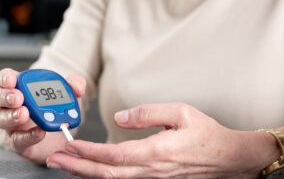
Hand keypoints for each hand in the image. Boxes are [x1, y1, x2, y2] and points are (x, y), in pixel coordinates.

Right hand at [0, 68, 86, 162]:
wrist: (61, 133)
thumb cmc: (57, 108)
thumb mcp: (69, 93)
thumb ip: (75, 85)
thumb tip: (77, 86)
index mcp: (20, 87)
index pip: (5, 78)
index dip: (5, 78)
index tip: (12, 79)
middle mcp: (10, 105)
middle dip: (5, 96)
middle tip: (18, 98)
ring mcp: (12, 124)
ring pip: (1, 119)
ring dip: (12, 116)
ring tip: (24, 114)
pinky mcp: (18, 142)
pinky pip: (17, 140)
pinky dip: (27, 136)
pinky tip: (39, 132)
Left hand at [46, 102, 278, 178]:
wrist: (229, 158)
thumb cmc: (207, 133)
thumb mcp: (181, 112)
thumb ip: (148, 112)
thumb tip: (119, 118)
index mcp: (157, 152)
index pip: (114, 155)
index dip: (88, 153)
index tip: (69, 146)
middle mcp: (152, 170)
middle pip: (107, 173)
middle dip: (77, 167)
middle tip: (53, 160)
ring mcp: (153, 178)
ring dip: (86, 172)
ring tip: (65, 163)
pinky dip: (103, 175)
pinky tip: (91, 169)